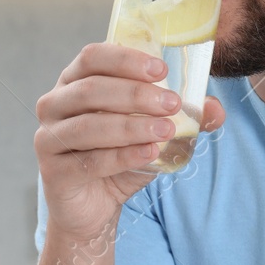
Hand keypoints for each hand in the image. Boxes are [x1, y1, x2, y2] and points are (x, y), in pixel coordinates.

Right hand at [34, 43, 224, 240]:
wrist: (94, 207)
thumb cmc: (120, 159)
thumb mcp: (153, 134)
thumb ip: (182, 118)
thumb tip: (216, 109)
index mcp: (74, 82)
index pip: (92, 57)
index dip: (126, 59)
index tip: (162, 70)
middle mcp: (54, 104)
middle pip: (91, 89)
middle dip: (135, 94)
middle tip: (173, 104)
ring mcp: (48, 137)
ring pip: (89, 125)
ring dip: (131, 126)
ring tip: (166, 131)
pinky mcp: (52, 171)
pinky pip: (88, 161)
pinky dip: (121, 156)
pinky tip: (149, 154)